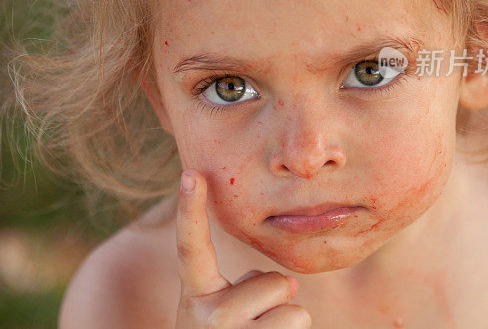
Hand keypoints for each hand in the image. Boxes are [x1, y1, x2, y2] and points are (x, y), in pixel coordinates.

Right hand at [175, 169, 311, 327]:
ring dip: (286, 317)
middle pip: (269, 277)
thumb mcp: (222, 311)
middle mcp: (209, 313)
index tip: (190, 174)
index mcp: (196, 295)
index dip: (189, 208)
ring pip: (287, 295)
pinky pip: (298, 316)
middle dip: (274, 298)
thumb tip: (291, 285)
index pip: (191, 246)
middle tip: (256, 326)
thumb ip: (248, 287)